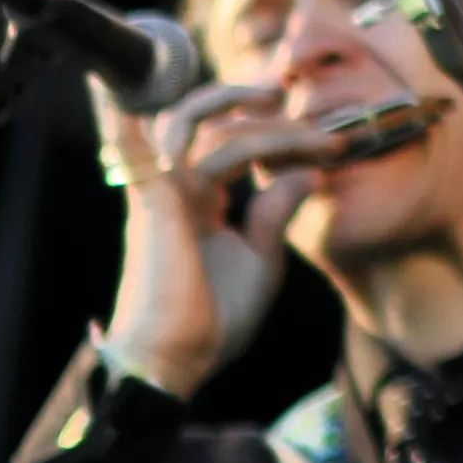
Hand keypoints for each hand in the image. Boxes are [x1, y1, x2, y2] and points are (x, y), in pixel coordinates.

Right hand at [94, 82, 329, 398]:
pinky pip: (140, 155)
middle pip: (214, 124)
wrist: (179, 360)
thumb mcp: (260, 258)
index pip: (238, 145)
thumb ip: (277, 211)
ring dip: (239, 108)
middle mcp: (178, 189)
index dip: (287, 138)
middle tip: (301, 109)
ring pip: (195, 126)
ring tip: (277, 102)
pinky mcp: (155, 205)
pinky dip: (130, 130)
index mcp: (200, 200)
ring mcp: (163, 193)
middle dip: (259, 107)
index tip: (334, 147)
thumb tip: (311, 172)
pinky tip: (128, 109)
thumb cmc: (215, 317)